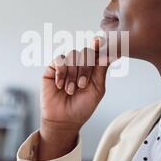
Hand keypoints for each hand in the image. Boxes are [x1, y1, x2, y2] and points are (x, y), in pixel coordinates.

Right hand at [38, 38, 111, 159]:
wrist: (64, 120)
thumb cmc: (82, 107)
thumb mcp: (97, 89)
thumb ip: (101, 70)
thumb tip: (108, 53)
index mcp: (92, 68)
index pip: (96, 51)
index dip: (98, 45)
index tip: (98, 41)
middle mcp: (79, 64)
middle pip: (86, 52)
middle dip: (85, 69)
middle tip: (81, 86)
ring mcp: (65, 66)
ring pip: (72, 55)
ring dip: (73, 74)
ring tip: (70, 90)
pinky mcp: (52, 69)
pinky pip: (59, 60)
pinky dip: (61, 73)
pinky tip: (60, 85)